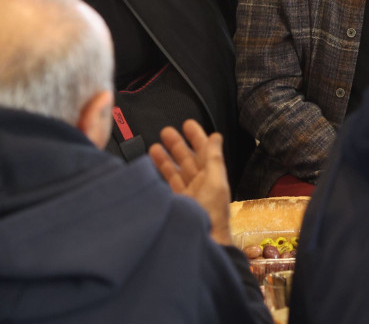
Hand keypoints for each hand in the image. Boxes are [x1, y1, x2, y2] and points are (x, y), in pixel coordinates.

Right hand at [150, 121, 232, 245]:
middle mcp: (200, 186)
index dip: (197, 137)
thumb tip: (216, 137)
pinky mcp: (175, 205)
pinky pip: (167, 186)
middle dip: (178, 145)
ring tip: (155, 147)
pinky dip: (160, 175)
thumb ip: (214, 160)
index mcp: (213, 179)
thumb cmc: (211, 218)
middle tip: (167, 132)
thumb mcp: (215, 184)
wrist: (201, 245)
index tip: (188, 124)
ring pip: (176, 172)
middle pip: (188, 160)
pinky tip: (152, 168)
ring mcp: (187, 196)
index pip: (205, 152)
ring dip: (166, 158)